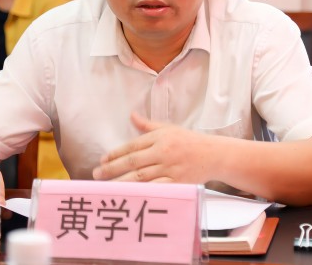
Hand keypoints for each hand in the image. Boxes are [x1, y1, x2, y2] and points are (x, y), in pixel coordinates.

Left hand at [92, 112, 213, 183]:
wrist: (214, 154)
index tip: (102, 160)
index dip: (115, 153)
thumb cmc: (190, 141)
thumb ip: (148, 125)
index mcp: (160, 138)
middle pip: (132, 162)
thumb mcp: (169, 128)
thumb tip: (132, 115)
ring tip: (107, 187)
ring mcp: (170, 169)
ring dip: (121, 182)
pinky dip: (142, 193)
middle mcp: (163, 152)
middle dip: (112, 169)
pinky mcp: (177, 183)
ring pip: (141, 177)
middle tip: (97, 174)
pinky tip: (130, 196)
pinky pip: (156, 189)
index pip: (132, 146)